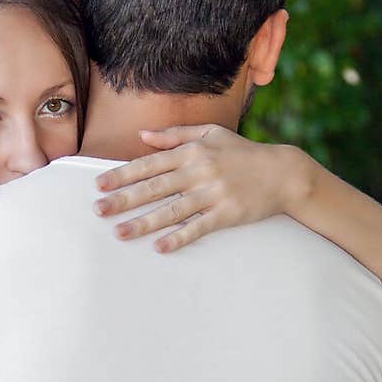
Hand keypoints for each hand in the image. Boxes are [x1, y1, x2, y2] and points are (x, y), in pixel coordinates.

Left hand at [93, 126, 302, 252]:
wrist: (283, 172)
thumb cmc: (243, 153)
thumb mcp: (211, 134)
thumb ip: (175, 135)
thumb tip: (142, 135)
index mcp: (192, 152)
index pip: (149, 163)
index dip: (123, 174)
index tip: (99, 184)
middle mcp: (199, 171)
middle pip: (154, 187)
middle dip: (124, 199)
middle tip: (98, 210)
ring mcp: (213, 193)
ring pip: (172, 210)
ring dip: (144, 223)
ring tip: (120, 233)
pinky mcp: (227, 214)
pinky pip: (198, 228)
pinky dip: (179, 238)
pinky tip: (160, 247)